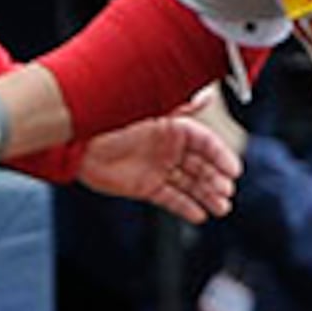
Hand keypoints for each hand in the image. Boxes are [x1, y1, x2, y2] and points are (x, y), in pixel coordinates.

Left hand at [77, 107, 241, 222]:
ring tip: (220, 208)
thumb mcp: (148, 111)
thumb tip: (206, 95)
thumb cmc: (111, 120)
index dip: (220, 157)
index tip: (234, 171)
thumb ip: (179, 106)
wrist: (77, 142)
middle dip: (216, 179)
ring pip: (189, 184)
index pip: (205, 143)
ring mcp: (158, 168)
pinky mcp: (145, 187)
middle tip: (227, 192)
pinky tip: (199, 215)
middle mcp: (168, 148)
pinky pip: (170, 199)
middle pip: (201, 166)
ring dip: (206, 195)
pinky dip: (185, 207)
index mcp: (173, 127)